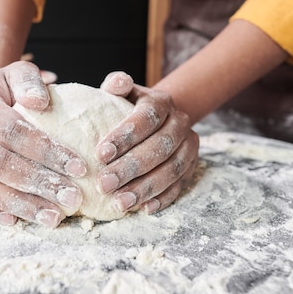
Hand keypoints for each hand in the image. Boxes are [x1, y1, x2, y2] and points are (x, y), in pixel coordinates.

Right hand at [0, 61, 86, 227]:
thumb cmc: (5, 93)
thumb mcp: (17, 76)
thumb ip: (29, 81)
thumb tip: (40, 101)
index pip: (11, 131)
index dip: (46, 151)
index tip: (79, 167)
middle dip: (38, 183)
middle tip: (72, 198)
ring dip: (19, 205)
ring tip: (53, 217)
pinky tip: (16, 223)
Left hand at [97, 72, 199, 213]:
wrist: (159, 119)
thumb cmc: (128, 108)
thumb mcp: (122, 93)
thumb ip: (115, 86)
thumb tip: (116, 84)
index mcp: (161, 102)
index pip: (147, 117)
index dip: (125, 136)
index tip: (100, 154)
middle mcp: (180, 122)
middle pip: (160, 147)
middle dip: (130, 168)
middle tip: (104, 184)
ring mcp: (189, 146)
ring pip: (172, 169)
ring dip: (145, 188)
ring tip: (119, 203)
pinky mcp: (192, 167)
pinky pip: (180, 186)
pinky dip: (162, 198)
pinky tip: (143, 209)